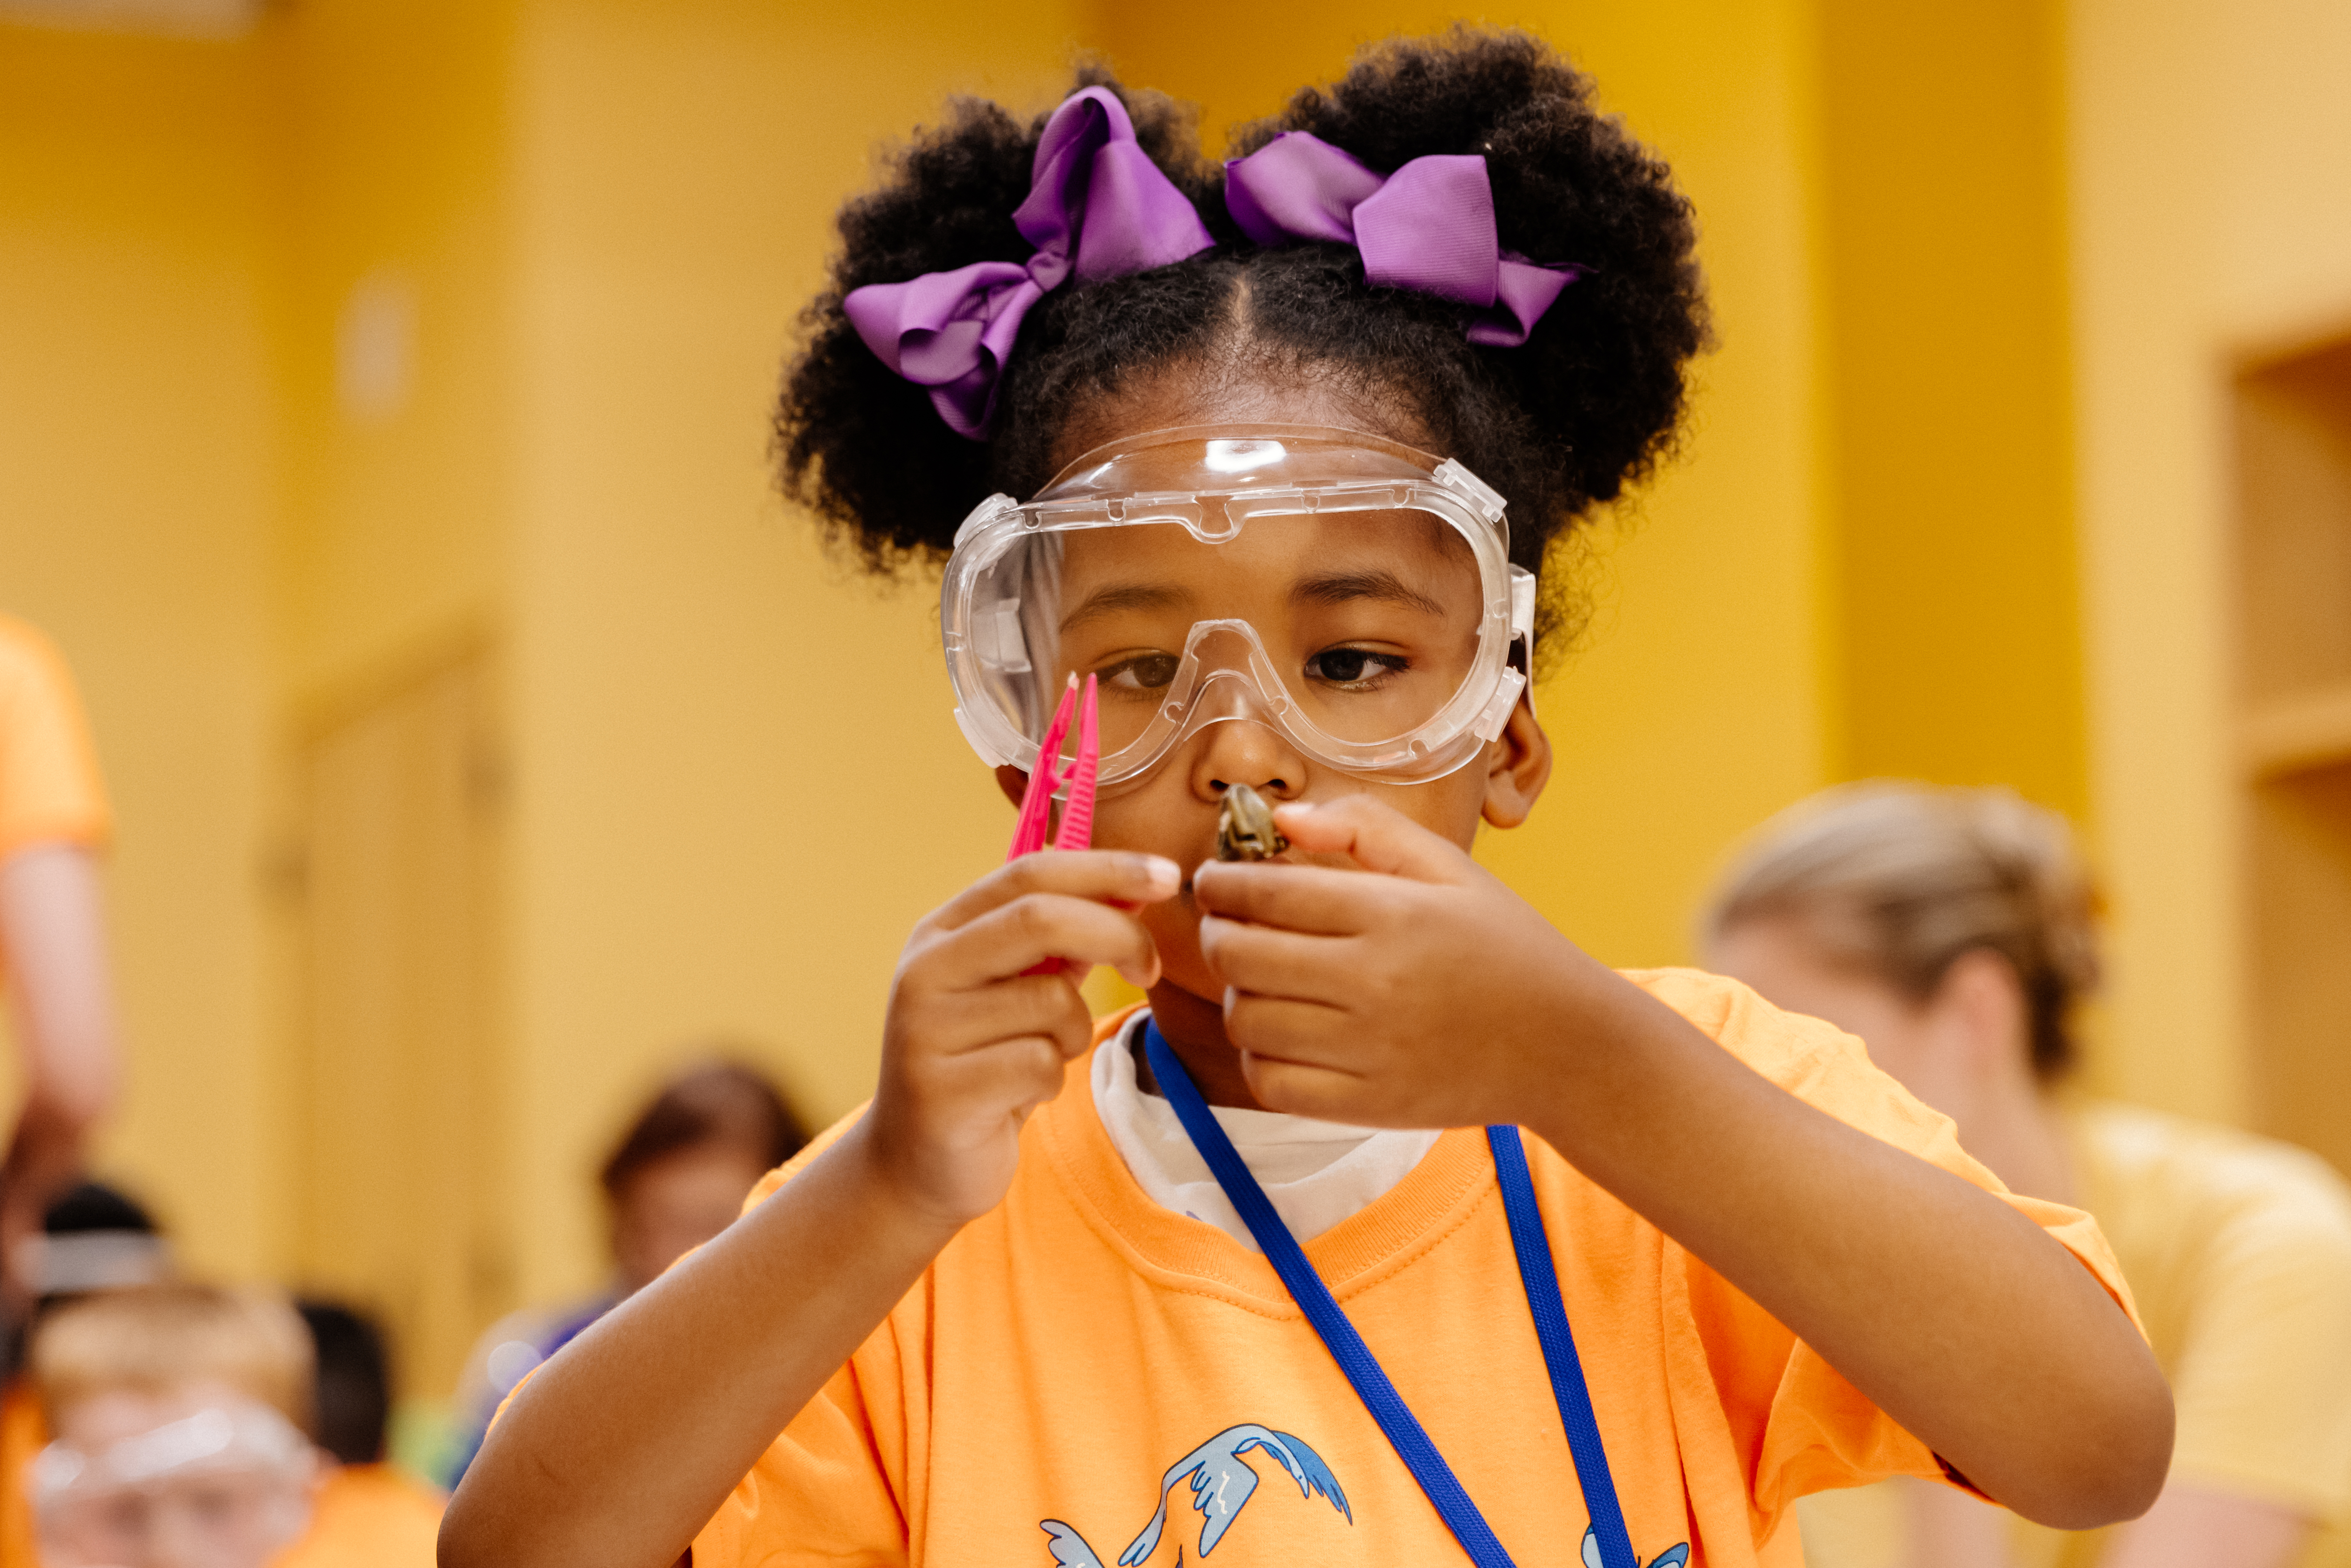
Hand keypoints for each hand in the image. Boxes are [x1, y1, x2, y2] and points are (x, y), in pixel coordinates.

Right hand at [865, 850, 1177, 1228]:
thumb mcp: (1017, 990)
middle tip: (1150, 967)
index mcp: (942, 932)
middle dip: (1115, 934)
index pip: (1028, 872)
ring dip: (1074, 1033)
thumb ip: (1062, 941)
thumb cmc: (984, 1064)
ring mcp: (926, 1029)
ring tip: (1040, 1059)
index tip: (1167, 875)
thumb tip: (1134, 890)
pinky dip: (1051, 1080)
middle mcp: (924, 969)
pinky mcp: (941, 1090)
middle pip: (1041, 919)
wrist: (917, 1164)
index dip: (1104, 868)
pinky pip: (1041, 1064)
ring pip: (1052, 1001)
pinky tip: (1017, 1097)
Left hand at [1191, 796, 1607, 1127]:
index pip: (1264, 893)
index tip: (1214, 881)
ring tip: (1261, 980)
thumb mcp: (1449, 867)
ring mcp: (1369, 1050)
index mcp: (1392, 914)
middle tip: (1226, 926)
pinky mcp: (1368, 1104)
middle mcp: (1375, 983)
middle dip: (1217, 934)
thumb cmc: (1504, 945)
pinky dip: (1258, 1057)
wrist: (1567, 1047)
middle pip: (1239, 957)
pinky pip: (1270, 1083)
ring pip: (1247, 1021)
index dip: (1221, 883)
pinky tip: (1281, 1034)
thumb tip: (1284, 819)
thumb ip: (1364, 827)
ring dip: (1238, 995)